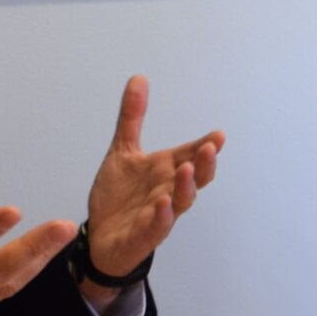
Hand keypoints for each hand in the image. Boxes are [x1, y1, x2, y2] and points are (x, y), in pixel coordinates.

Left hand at [84, 75, 223, 283]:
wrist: (99, 237)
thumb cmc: (119, 197)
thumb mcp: (123, 151)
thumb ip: (132, 117)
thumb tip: (139, 78)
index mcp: (166, 171)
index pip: (191, 155)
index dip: (205, 146)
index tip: (218, 135)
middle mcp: (168, 191)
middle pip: (195, 178)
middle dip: (204, 164)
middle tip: (209, 147)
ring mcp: (159, 214)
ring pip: (181, 202)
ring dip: (186, 187)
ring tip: (187, 169)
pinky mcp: (144, 235)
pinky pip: (157, 227)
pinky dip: (162, 216)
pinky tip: (162, 203)